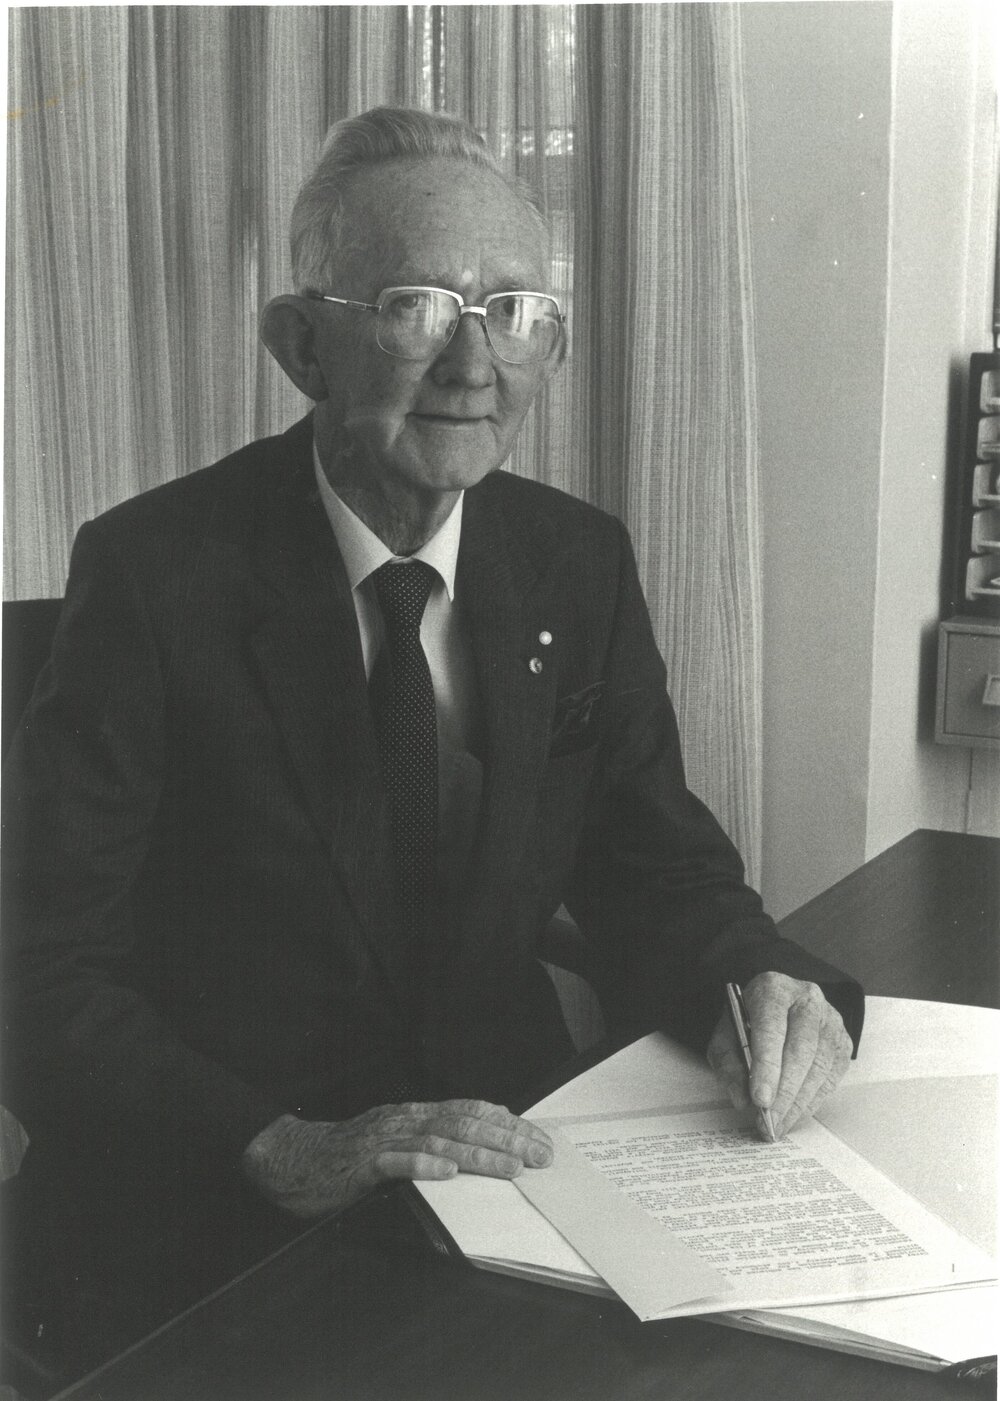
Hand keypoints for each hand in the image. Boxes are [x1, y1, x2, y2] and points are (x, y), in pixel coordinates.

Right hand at [241, 1099, 553, 1217]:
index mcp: (416, 1114)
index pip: (472, 1111)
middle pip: (464, 1124)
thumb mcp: (396, 1140)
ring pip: (438, 1142)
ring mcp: (383, 1140)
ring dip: (478, 1155)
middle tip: (540, 1156)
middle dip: (507, 1139)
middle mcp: (405, 1120)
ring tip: (510, 1167)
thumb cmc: (348, 1155)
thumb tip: (480, 1146)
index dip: (508, 1124)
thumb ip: (432, 1140)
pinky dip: (422, 1166)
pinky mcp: (361, 1165)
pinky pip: (395, 1163)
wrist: (292, 1158)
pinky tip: (446, 1173)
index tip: (540, 1139)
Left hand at [706, 972, 850, 1139]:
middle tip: (768, 1121)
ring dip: (798, 1103)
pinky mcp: (843, 1043)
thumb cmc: (750, 1020)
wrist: (778, 1005)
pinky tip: (795, 1115)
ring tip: (779, 1125)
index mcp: (773, 990)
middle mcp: (807, 1000)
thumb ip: (728, 1063)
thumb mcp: (725, 1034)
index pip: (772, 1027)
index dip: (767, 1066)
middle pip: (800, 1050)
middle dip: (784, 1092)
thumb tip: (741, 1099)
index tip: (759, 1099)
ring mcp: (830, 1021)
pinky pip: (831, 1078)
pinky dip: (812, 1101)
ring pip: (819, 1067)